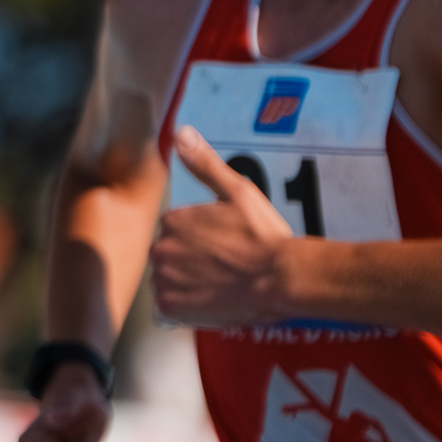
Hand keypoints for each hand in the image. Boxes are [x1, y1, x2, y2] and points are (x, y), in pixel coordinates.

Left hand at [150, 127, 295, 327]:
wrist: (280, 279)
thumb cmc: (264, 237)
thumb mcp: (238, 192)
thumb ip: (205, 165)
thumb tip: (182, 133)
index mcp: (173, 220)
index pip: (177, 231)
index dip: (202, 240)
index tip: (224, 246)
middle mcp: (161, 248)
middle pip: (170, 254)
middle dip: (191, 260)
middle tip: (224, 266)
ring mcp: (164, 280)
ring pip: (169, 279)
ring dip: (188, 282)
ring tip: (220, 284)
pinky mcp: (170, 307)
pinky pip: (169, 306)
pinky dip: (186, 305)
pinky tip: (211, 299)